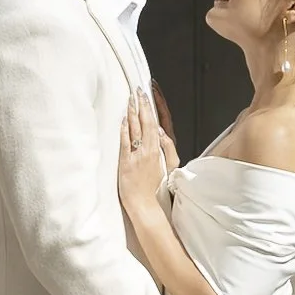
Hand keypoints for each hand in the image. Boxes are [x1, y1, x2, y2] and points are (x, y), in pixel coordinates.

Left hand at [118, 88, 166, 215]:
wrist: (145, 204)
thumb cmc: (156, 188)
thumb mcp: (171, 167)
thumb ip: (168, 147)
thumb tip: (162, 131)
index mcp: (161, 149)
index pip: (159, 122)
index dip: (155, 107)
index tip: (151, 95)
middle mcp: (150, 149)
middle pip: (147, 121)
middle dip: (143, 104)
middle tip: (139, 90)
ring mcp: (138, 155)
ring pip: (136, 128)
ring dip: (133, 112)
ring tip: (131, 98)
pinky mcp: (126, 161)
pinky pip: (126, 141)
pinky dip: (124, 129)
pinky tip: (122, 119)